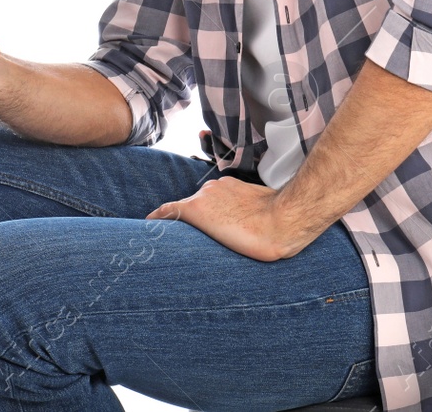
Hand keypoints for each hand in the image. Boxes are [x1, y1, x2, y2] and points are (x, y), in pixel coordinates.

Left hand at [146, 176, 302, 260]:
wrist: (284, 221)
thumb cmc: (280, 221)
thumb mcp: (263, 213)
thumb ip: (248, 215)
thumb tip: (249, 228)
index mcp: (229, 188)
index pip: (206, 201)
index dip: (199, 215)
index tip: (193, 227)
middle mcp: (213, 188)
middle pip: (192, 207)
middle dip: (188, 222)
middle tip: (183, 242)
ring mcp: (204, 198)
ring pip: (181, 212)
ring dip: (176, 226)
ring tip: (167, 243)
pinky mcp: (196, 210)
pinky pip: (167, 212)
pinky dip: (157, 218)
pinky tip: (147, 224)